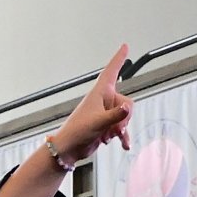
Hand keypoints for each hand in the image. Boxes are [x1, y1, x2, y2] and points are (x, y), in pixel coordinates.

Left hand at [54, 46, 133, 164]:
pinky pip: (122, 127)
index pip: (111, 71)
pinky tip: (124, 145)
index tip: (125, 46)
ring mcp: (105, 113)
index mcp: (100, 93)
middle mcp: (103, 101)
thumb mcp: (98, 122)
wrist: (69, 149)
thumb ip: (115, 116)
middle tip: (115, 128)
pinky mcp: (106, 125)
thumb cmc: (77, 131)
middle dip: (124, 117)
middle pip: (126, 102)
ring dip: (121, 128)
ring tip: (110, 136)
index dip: (118, 59)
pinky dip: (123, 136)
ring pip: (125, 116)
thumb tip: (128, 109)